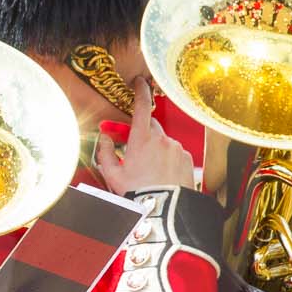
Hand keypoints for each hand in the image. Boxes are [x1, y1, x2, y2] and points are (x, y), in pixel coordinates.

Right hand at [92, 78, 194, 194]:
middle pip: (151, 126)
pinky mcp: (187, 159)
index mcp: (142, 140)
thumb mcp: (113, 175)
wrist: (163, 210)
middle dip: (142, 132)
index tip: (139, 81)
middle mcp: (161, 140)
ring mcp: (176, 149)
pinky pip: (175, 153)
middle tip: (133, 148)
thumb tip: (104, 138)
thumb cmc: (136, 194)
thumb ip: (105, 152)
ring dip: (156, 149)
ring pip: (163, 141)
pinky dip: (168, 159)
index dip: (140, 90)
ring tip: (149, 170)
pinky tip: (162, 174)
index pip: (141, 107)